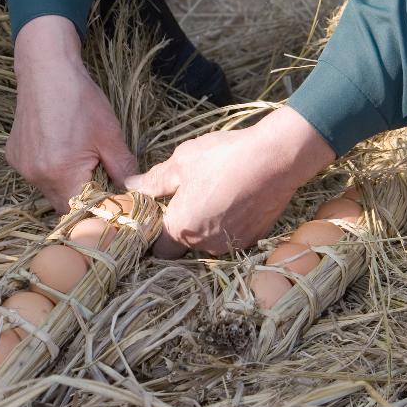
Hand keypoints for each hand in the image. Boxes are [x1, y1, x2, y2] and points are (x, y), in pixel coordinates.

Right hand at [8, 15, 137, 209]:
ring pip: (51, 190)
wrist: (47, 68)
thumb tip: (134, 194)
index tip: (113, 195)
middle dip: (85, 196)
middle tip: (100, 172)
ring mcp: (22, 167)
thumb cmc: (80, 99)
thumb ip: (123, 170)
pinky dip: (51, 169)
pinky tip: (60, 144)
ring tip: (80, 154)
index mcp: (61, 174)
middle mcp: (36, 176)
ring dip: (67, 183)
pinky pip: (37, 174)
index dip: (100, 207)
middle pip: (65, 205)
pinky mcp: (14, 156)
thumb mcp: (109, 134)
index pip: (83, 212)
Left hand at [126, 108, 335, 256]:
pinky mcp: (254, 238)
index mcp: (182, 229)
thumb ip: (154, 181)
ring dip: (206, 224)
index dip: (155, 232)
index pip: (158, 249)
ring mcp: (232, 244)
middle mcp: (205, 245)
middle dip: (181, 226)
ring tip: (212, 192)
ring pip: (209, 241)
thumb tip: (130, 187)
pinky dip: (229, 222)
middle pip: (184, 245)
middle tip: (186, 196)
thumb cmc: (223, 158)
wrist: (276, 159)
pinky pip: (232, 235)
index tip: (158, 213)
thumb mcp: (182, 162)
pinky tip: (233, 197)